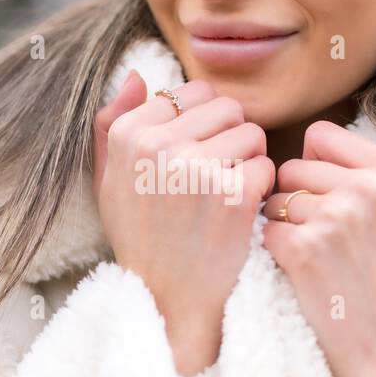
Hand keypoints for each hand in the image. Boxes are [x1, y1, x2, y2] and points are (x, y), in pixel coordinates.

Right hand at [92, 70, 274, 375]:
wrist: (167, 300)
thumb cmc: (141, 239)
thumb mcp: (109, 183)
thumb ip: (113, 125)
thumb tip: (138, 75)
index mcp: (129, 135)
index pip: (191, 93)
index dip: (203, 124)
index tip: (194, 158)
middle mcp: (159, 146)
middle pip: (227, 108)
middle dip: (231, 137)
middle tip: (217, 176)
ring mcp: (196, 169)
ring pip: (252, 134)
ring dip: (248, 162)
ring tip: (226, 195)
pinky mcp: (233, 195)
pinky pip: (266, 166)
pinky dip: (261, 188)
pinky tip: (241, 212)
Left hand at [260, 110, 375, 376]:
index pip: (321, 136)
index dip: (315, 167)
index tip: (330, 200)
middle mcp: (366, 189)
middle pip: (291, 167)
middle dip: (296, 199)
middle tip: (324, 239)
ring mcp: (333, 219)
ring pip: (275, 200)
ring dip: (284, 227)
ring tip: (317, 259)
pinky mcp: (302, 250)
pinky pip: (265, 231)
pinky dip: (275, 253)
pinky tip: (303, 275)